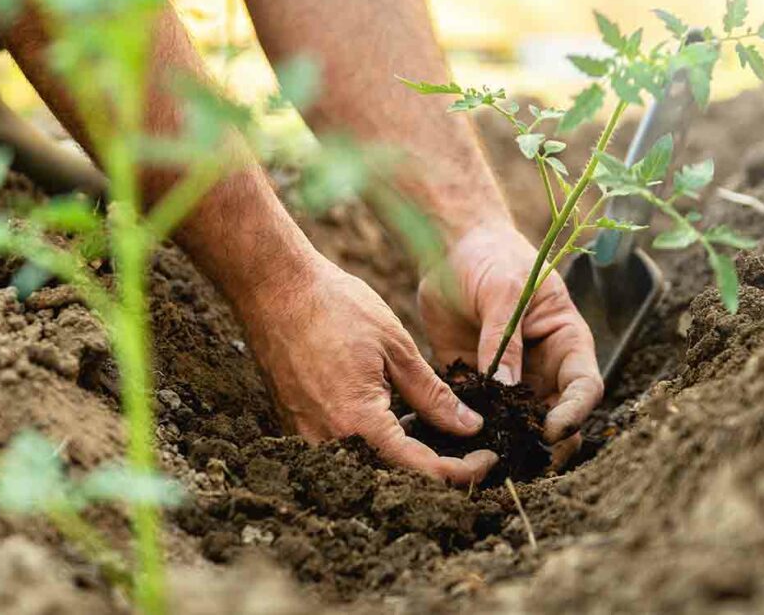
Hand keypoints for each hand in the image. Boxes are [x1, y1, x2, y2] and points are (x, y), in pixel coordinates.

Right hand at [239, 255, 497, 484]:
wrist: (273, 287)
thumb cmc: (334, 306)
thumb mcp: (396, 347)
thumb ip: (433, 395)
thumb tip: (469, 427)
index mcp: (359, 421)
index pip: (422, 470)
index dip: (463, 471)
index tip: (489, 457)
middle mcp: (328, 440)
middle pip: (394, 476)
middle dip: (438, 468)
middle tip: (469, 448)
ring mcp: (306, 435)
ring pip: (368, 466)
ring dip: (405, 456)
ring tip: (433, 427)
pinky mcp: (295, 424)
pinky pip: (343, 449)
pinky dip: (375, 442)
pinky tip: (394, 415)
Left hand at [418, 223, 602, 464]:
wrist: (450, 247)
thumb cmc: (491, 257)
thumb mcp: (503, 290)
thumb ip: (504, 338)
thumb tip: (506, 388)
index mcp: (565, 342)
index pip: (584, 387)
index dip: (575, 413)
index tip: (552, 431)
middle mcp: (542, 367)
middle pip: (556, 416)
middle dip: (546, 443)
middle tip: (526, 462)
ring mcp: (509, 378)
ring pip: (518, 423)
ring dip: (508, 442)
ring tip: (490, 461)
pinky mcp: (474, 381)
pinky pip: (477, 412)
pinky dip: (469, 429)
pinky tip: (454, 444)